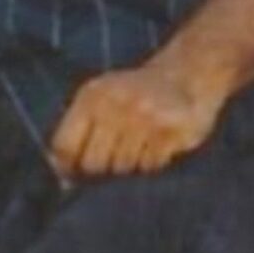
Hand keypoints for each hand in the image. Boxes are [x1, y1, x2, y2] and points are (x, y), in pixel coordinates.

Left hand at [48, 55, 227, 179]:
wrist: (189, 71)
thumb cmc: (137, 92)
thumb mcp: (102, 98)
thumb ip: (78, 132)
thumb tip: (64, 181)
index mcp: (92, 96)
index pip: (65, 146)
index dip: (67, 167)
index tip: (74, 176)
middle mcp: (115, 105)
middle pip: (94, 164)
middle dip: (102, 170)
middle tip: (116, 158)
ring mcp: (145, 118)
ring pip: (124, 168)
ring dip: (131, 165)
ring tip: (141, 144)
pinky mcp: (171, 131)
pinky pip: (152, 166)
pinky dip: (154, 162)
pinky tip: (159, 143)